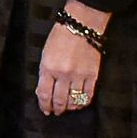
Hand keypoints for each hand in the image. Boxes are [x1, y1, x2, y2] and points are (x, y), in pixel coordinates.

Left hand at [35, 0, 105, 116]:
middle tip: (56, 112)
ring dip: (70, 107)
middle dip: (57, 109)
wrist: (82, 25)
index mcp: (48, 68)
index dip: (44, 105)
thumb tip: (44, 92)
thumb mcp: (45, 54)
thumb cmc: (60, 37)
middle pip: (59, 100)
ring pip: (74, 100)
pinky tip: (80, 103)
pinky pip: (88, 95)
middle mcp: (63, 74)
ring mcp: (79, 75)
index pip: (44, 94)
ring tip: (67, 108)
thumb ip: (44, 73)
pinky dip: (83, 102)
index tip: (45, 110)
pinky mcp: (93, 75)